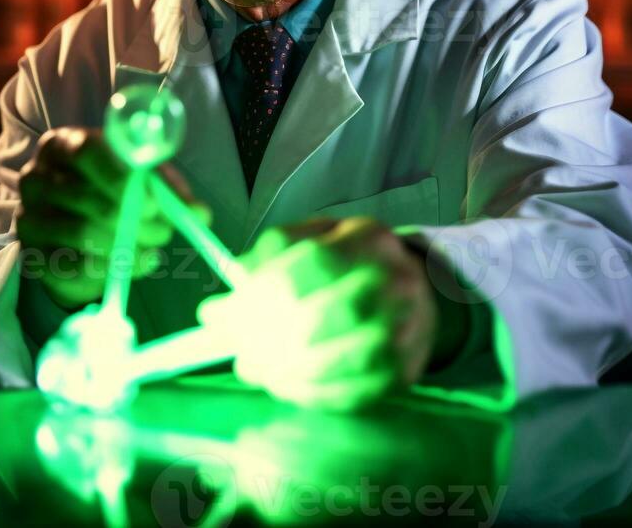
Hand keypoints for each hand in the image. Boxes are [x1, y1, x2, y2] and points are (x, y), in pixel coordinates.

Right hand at [17, 126, 209, 310]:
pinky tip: (130, 264)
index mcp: (63, 145)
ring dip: (126, 246)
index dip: (121, 176)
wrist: (75, 230)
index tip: (152, 203)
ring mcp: (29, 216)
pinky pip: (72, 266)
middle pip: (85, 197)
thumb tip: (199, 214)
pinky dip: (109, 269)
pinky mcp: (32, 254)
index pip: (87, 150)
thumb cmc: (112, 192)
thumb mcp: (142, 180)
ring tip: (152, 250)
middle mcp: (37, 177)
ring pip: (82, 234)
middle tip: (164, 233)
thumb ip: (168, 191)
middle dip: (132, 220)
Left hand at [198, 216, 438, 410]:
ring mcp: (406, 331)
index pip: (312, 263)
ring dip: (284, 372)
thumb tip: (223, 296)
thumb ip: (268, 256)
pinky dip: (308, 394)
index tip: (217, 316)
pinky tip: (284, 386)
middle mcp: (396, 281)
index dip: (260, 293)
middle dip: (266, 338)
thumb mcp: (312, 240)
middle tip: (235, 351)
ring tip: (253, 370)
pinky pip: (349, 393)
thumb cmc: (350, 264)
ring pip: (336, 359)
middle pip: (325, 314)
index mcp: (369, 238)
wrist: (414, 294)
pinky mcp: (403, 372)